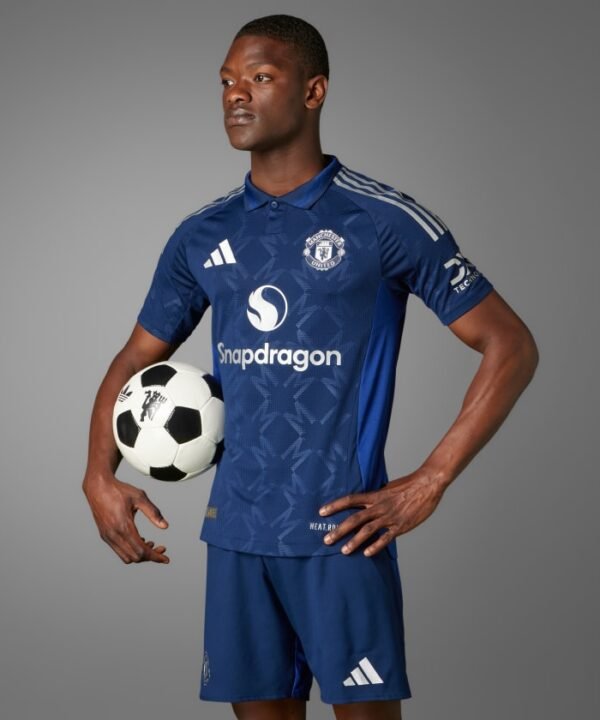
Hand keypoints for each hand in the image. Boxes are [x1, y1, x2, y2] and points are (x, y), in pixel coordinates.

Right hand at [83, 474, 170, 563]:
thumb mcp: (140, 497)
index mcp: (123, 526)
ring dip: (140, 555)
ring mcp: (107, 536)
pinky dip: (131, 550)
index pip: (141, 550)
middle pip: (135, 557)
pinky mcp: (105, 535)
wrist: (98, 487)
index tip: (166, 559)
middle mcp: (114, 535)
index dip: (155, 557)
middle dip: (150, 556)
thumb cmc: (120, 490)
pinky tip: (140, 540)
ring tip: (151, 543)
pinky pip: (119, 550)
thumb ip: (153, 512)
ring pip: (126, 557)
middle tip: (162, 547)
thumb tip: (165, 526)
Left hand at [318, 469, 447, 556]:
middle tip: (326, 539)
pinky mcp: (400, 526)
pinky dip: (376, 546)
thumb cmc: (408, 485)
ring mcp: (389, 517)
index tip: (321, 512)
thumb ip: (375, 495)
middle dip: (339, 530)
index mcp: (375, 495)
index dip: (334, 506)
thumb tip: (364, 500)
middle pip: (354, 519)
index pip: (350, 500)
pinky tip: (367, 553)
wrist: (426, 485)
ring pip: (367, 531)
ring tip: (343, 551)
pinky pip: (386, 538)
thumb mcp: (387, 488)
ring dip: (354, 541)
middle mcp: (379, 507)